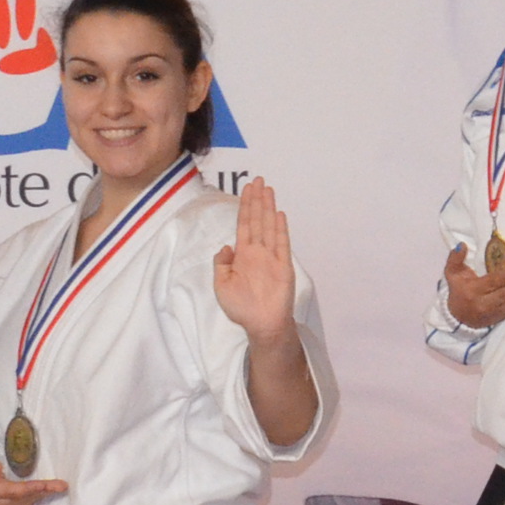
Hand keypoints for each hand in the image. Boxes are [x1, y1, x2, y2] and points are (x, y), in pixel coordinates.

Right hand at [0, 460, 66, 504]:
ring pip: (29, 503)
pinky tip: (52, 491)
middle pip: (26, 498)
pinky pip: (29, 504)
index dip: (29, 488)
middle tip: (62, 486)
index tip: (44, 485)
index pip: (13, 491)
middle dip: (44, 491)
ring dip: (45, 495)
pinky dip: (41, 497)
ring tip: (61, 486)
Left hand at [211, 177, 297, 342]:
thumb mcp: (221, 285)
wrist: (261, 324)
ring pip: (269, 226)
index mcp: (242, 255)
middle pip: (256, 220)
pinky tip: (279, 214)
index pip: (243, 224)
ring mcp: (271, 257)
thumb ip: (221, 264)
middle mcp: (257, 251)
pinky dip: (280, 228)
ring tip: (268, 189)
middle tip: (258, 179)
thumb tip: (226, 246)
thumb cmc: (240, 308)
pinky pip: (281, 243)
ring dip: (268, 207)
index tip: (246, 189)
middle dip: (256, 200)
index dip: (244, 206)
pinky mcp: (283, 265)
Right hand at [442, 245, 504, 329]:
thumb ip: (455, 258)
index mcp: (472, 290)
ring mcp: (491, 312)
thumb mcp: (452, 274)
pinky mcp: (498, 317)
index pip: (492, 283)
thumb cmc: (458, 290)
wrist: (457, 317)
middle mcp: (482, 303)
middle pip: (504, 294)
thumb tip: (462, 244)